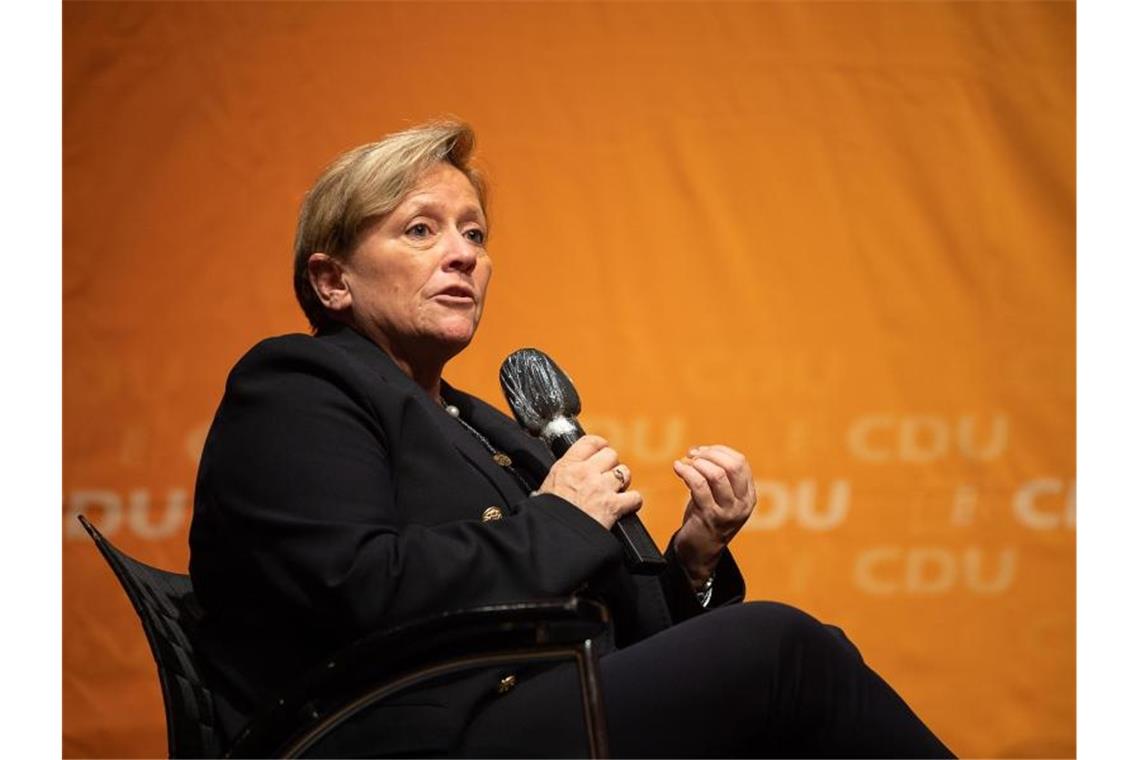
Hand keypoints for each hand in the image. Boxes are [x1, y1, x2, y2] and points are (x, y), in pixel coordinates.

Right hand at [539, 435, 642, 529]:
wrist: (553, 536)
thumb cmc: (546, 517)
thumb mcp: (545, 488)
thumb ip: (560, 478)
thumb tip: (561, 479)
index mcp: (567, 466)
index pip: (590, 442)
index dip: (600, 446)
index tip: (601, 450)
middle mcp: (586, 473)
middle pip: (611, 455)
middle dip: (611, 465)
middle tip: (606, 477)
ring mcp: (601, 488)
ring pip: (624, 473)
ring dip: (622, 482)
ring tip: (615, 491)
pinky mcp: (613, 506)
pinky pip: (634, 497)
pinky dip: (632, 502)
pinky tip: (625, 507)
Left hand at [672, 444, 755, 586]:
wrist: (699, 552)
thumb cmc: (706, 519)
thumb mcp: (719, 497)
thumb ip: (717, 476)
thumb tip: (699, 450)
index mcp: (748, 496)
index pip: (740, 462)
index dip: (719, 451)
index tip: (701, 451)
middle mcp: (742, 504)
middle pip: (732, 466)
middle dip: (709, 454)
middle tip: (692, 455)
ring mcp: (727, 512)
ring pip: (716, 474)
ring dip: (697, 463)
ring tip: (685, 464)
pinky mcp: (709, 517)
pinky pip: (698, 485)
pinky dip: (686, 471)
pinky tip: (678, 468)